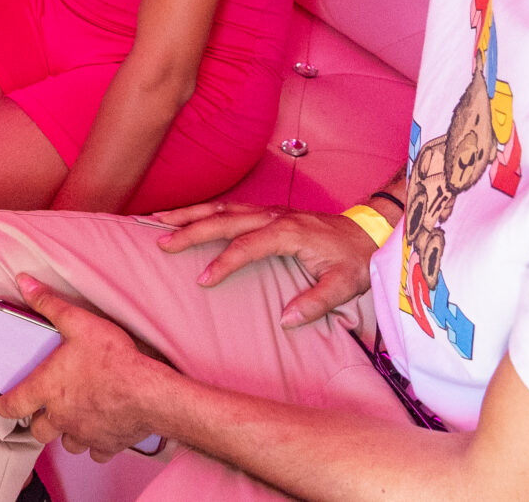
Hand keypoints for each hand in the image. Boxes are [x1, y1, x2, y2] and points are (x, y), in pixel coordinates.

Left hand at [0, 279, 168, 461]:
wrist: (149, 392)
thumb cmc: (113, 358)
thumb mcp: (78, 322)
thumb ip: (48, 304)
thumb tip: (24, 282)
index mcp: (47, 389)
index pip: (12, 405)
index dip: (3, 405)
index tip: (2, 404)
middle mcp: (60, 416)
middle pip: (38, 431)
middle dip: (38, 422)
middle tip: (44, 409)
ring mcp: (83, 433)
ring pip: (66, 443)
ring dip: (66, 432)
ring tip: (72, 418)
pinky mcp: (106, 444)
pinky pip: (94, 452)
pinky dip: (94, 443)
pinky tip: (100, 429)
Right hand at [149, 199, 380, 326]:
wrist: (369, 231)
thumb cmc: (354, 259)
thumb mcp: (343, 285)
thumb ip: (315, 303)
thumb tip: (286, 320)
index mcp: (288, 233)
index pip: (246, 246)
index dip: (223, 262)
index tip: (202, 280)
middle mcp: (273, 216)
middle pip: (224, 219)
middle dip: (190, 229)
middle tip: (162, 241)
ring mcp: (269, 211)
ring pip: (222, 208)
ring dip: (190, 213)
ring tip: (160, 219)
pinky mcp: (268, 212)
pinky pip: (230, 208)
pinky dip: (205, 211)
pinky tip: (189, 217)